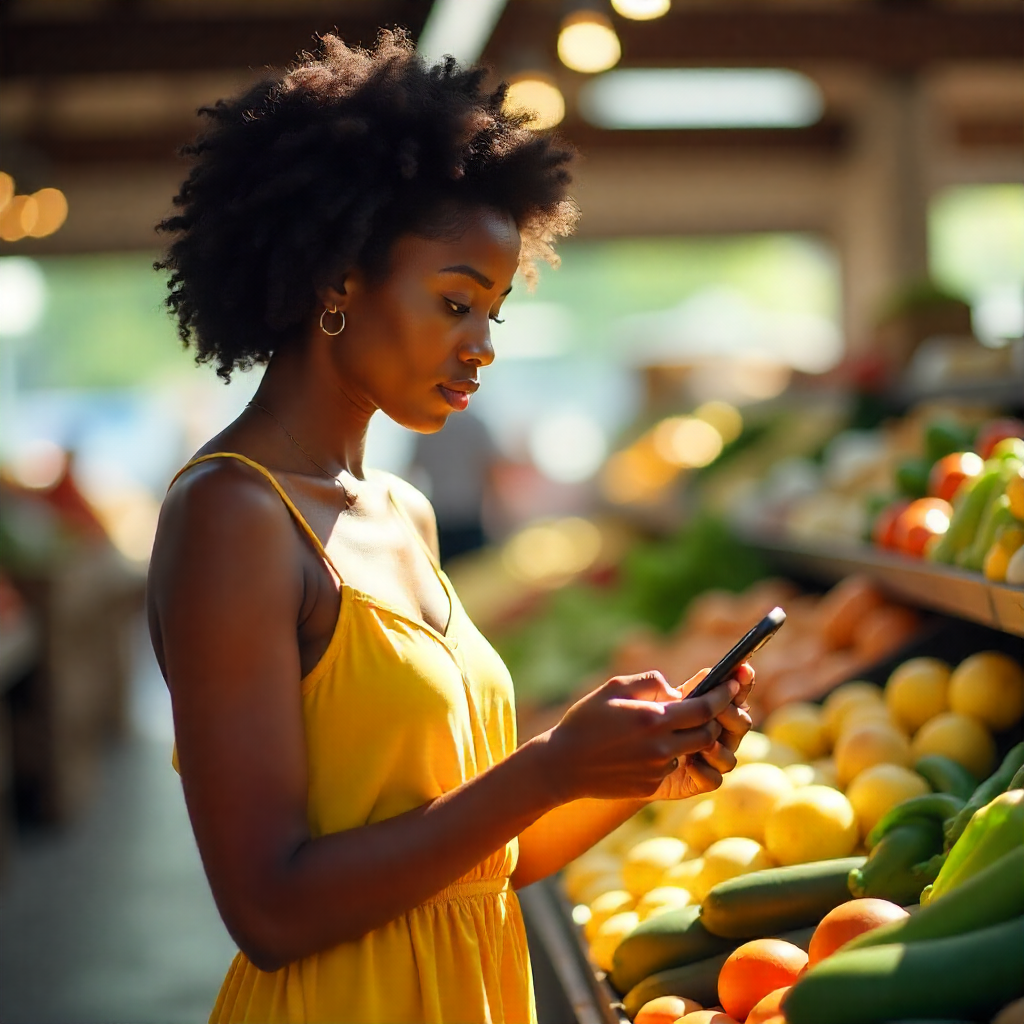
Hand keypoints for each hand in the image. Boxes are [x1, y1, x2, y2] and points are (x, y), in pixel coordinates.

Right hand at [539, 670, 740, 802]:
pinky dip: (673, 755)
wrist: (562, 765)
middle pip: (709, 733)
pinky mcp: (651, 787)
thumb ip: (651, 681)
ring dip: (694, 738)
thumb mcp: (613, 688)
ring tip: (678, 726)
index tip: (734, 684)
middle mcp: (660, 747)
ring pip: (695, 752)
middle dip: (713, 718)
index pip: (706, 707)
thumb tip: (678, 688)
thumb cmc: (585, 720)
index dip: (725, 695)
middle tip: (707, 706)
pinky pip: (675, 768)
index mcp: (653, 718)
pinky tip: (653, 747)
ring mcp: (657, 770)